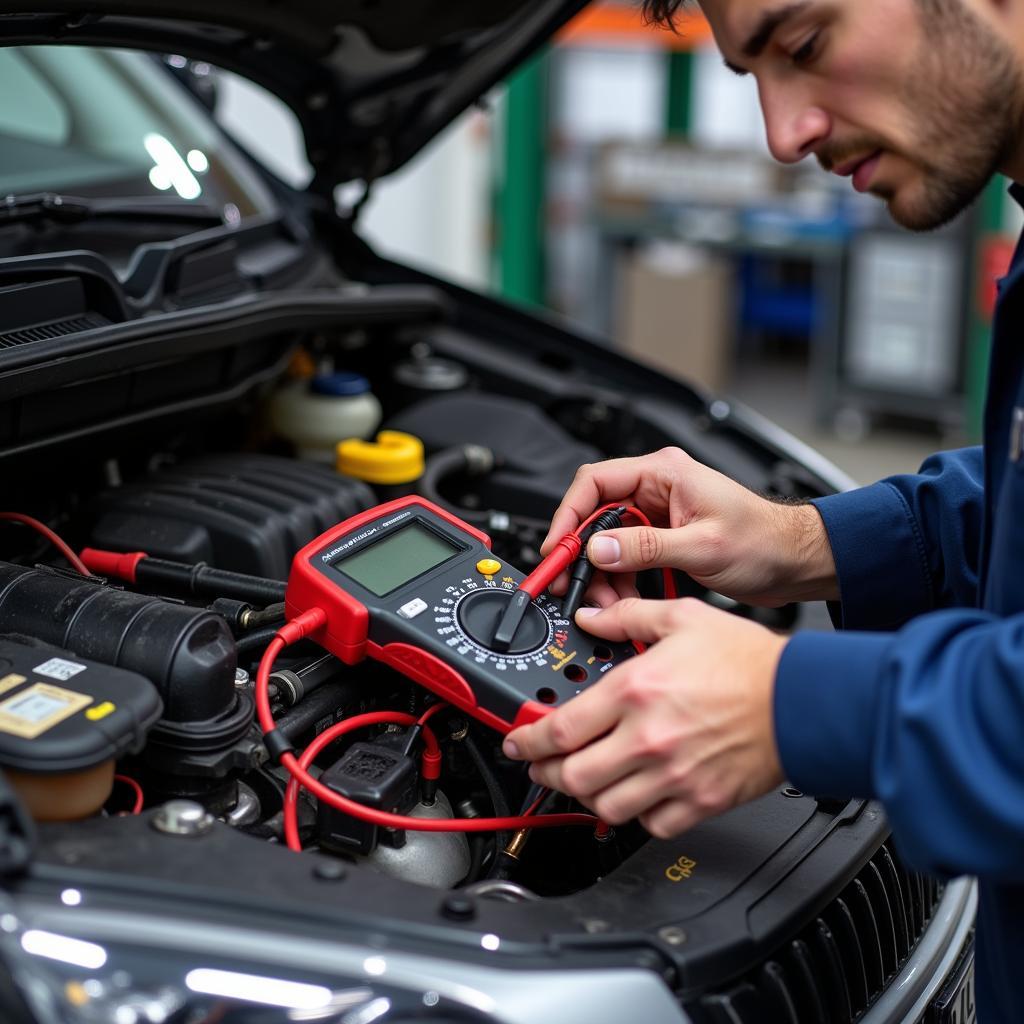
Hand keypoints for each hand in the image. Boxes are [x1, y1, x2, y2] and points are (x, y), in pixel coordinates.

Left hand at [503, 598, 787, 837]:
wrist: (802, 699)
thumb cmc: (748, 661)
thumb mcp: (682, 618)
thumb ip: (628, 617)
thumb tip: (591, 618)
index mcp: (635, 691)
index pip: (561, 729)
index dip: (527, 741)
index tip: (518, 743)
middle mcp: (648, 738)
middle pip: (573, 776)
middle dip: (548, 774)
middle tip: (544, 766)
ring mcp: (673, 776)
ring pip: (605, 807)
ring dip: (587, 797)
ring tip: (585, 782)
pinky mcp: (699, 801)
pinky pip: (651, 824)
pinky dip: (637, 815)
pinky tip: (636, 795)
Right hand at [543, 447, 837, 606]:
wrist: (796, 562)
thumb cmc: (765, 541)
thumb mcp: (702, 546)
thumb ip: (647, 548)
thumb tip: (600, 548)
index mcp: (664, 474)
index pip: (596, 482)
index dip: (569, 514)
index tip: (557, 547)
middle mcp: (657, 489)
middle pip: (596, 516)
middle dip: (584, 554)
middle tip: (572, 584)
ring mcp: (659, 515)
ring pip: (608, 543)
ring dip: (602, 575)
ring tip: (606, 604)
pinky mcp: (663, 539)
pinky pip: (626, 558)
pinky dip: (620, 582)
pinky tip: (624, 603)